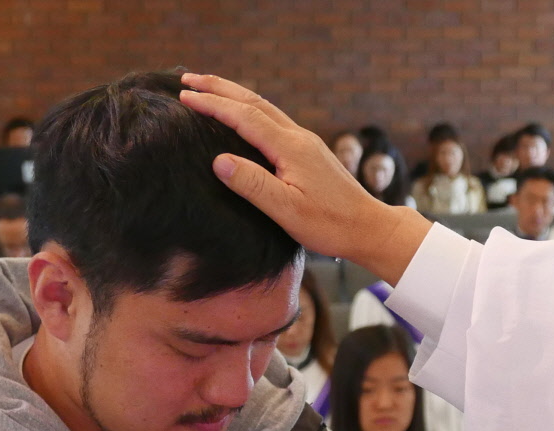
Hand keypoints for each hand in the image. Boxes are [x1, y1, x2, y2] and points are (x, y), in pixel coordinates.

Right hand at [178, 73, 432, 283]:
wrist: (369, 228)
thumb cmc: (330, 225)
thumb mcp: (287, 211)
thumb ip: (253, 185)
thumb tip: (219, 161)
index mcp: (290, 147)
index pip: (244, 117)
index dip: (212, 105)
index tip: (184, 96)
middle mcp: (298, 136)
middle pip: (253, 101)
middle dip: (219, 87)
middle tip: (187, 78)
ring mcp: (305, 141)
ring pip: (264, 107)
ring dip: (234, 94)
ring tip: (208, 87)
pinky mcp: (309, 151)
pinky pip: (273, 119)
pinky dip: (250, 109)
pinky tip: (243, 115)